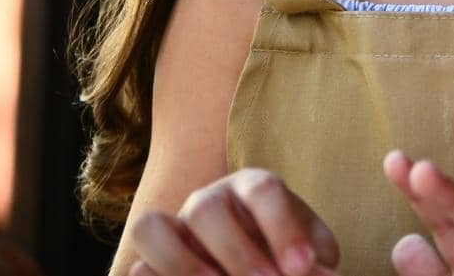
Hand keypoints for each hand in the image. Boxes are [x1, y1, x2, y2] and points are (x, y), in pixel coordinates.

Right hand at [130, 167, 339, 275]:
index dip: (281, 229)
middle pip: (205, 208)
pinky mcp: (151, 261)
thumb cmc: (291, 258)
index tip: (301, 267)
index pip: (261, 189)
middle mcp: (208, 200)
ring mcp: (174, 229)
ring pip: (150, 227)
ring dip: (182, 264)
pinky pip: (136, 267)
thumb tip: (316, 275)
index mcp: (253, 187)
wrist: (267, 268)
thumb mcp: (311, 257)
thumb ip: (313, 263)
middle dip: (236, 252)